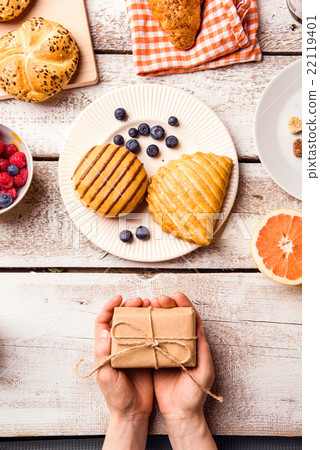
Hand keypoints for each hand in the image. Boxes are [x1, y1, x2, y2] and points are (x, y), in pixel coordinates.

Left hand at [94, 295, 153, 449]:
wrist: (132, 412)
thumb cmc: (116, 397)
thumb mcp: (106, 376)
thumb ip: (103, 355)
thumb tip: (104, 331)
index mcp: (105, 348)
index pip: (103, 321)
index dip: (109, 307)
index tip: (119, 298)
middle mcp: (118, 346)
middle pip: (121, 319)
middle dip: (129, 306)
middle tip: (141, 301)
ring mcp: (132, 349)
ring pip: (135, 324)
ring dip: (142, 313)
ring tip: (151, 307)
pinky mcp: (144, 354)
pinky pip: (147, 335)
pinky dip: (152, 325)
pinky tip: (160, 321)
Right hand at [151, 292, 216, 449]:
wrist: (179, 414)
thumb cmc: (194, 395)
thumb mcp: (204, 372)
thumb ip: (203, 352)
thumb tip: (200, 329)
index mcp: (194, 344)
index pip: (190, 319)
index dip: (184, 305)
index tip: (176, 295)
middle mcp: (180, 343)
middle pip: (175, 318)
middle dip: (168, 305)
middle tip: (159, 300)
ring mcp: (167, 349)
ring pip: (162, 325)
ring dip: (156, 313)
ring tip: (149, 305)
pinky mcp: (155, 357)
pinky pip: (150, 338)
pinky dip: (146, 327)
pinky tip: (139, 321)